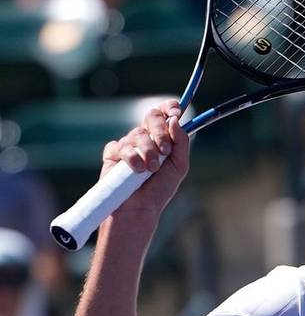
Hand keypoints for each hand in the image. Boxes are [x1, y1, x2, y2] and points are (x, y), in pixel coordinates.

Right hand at [103, 101, 189, 220]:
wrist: (141, 207)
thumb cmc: (160, 189)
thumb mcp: (179, 166)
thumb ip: (181, 143)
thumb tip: (175, 119)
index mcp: (162, 138)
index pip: (165, 113)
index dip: (169, 108)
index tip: (175, 113)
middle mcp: (146, 138)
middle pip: (152, 116)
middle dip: (160, 131)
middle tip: (164, 150)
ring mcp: (129, 144)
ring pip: (139, 133)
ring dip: (148, 151)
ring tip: (151, 169)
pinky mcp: (113, 153)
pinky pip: (122, 146)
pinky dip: (131, 158)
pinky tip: (136, 170)